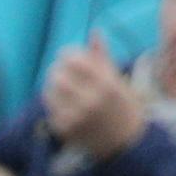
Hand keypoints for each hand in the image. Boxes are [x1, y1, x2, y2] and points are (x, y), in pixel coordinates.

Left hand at [42, 36, 143, 162]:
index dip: (66, 54)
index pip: (75, 61)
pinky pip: (51, 109)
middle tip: (58, 69)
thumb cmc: (123, 106)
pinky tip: (63, 103)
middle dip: (56, 69)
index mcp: (106, 84)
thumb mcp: (118, 80)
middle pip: (58, 76)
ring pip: (50, 92)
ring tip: (60, 85)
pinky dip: (54, 103)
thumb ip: (102, 57)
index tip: (65, 54)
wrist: (125, 143)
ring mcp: (76, 117)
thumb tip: (94, 31)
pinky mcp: (65, 130)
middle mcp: (90, 101)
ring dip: (51, 85)